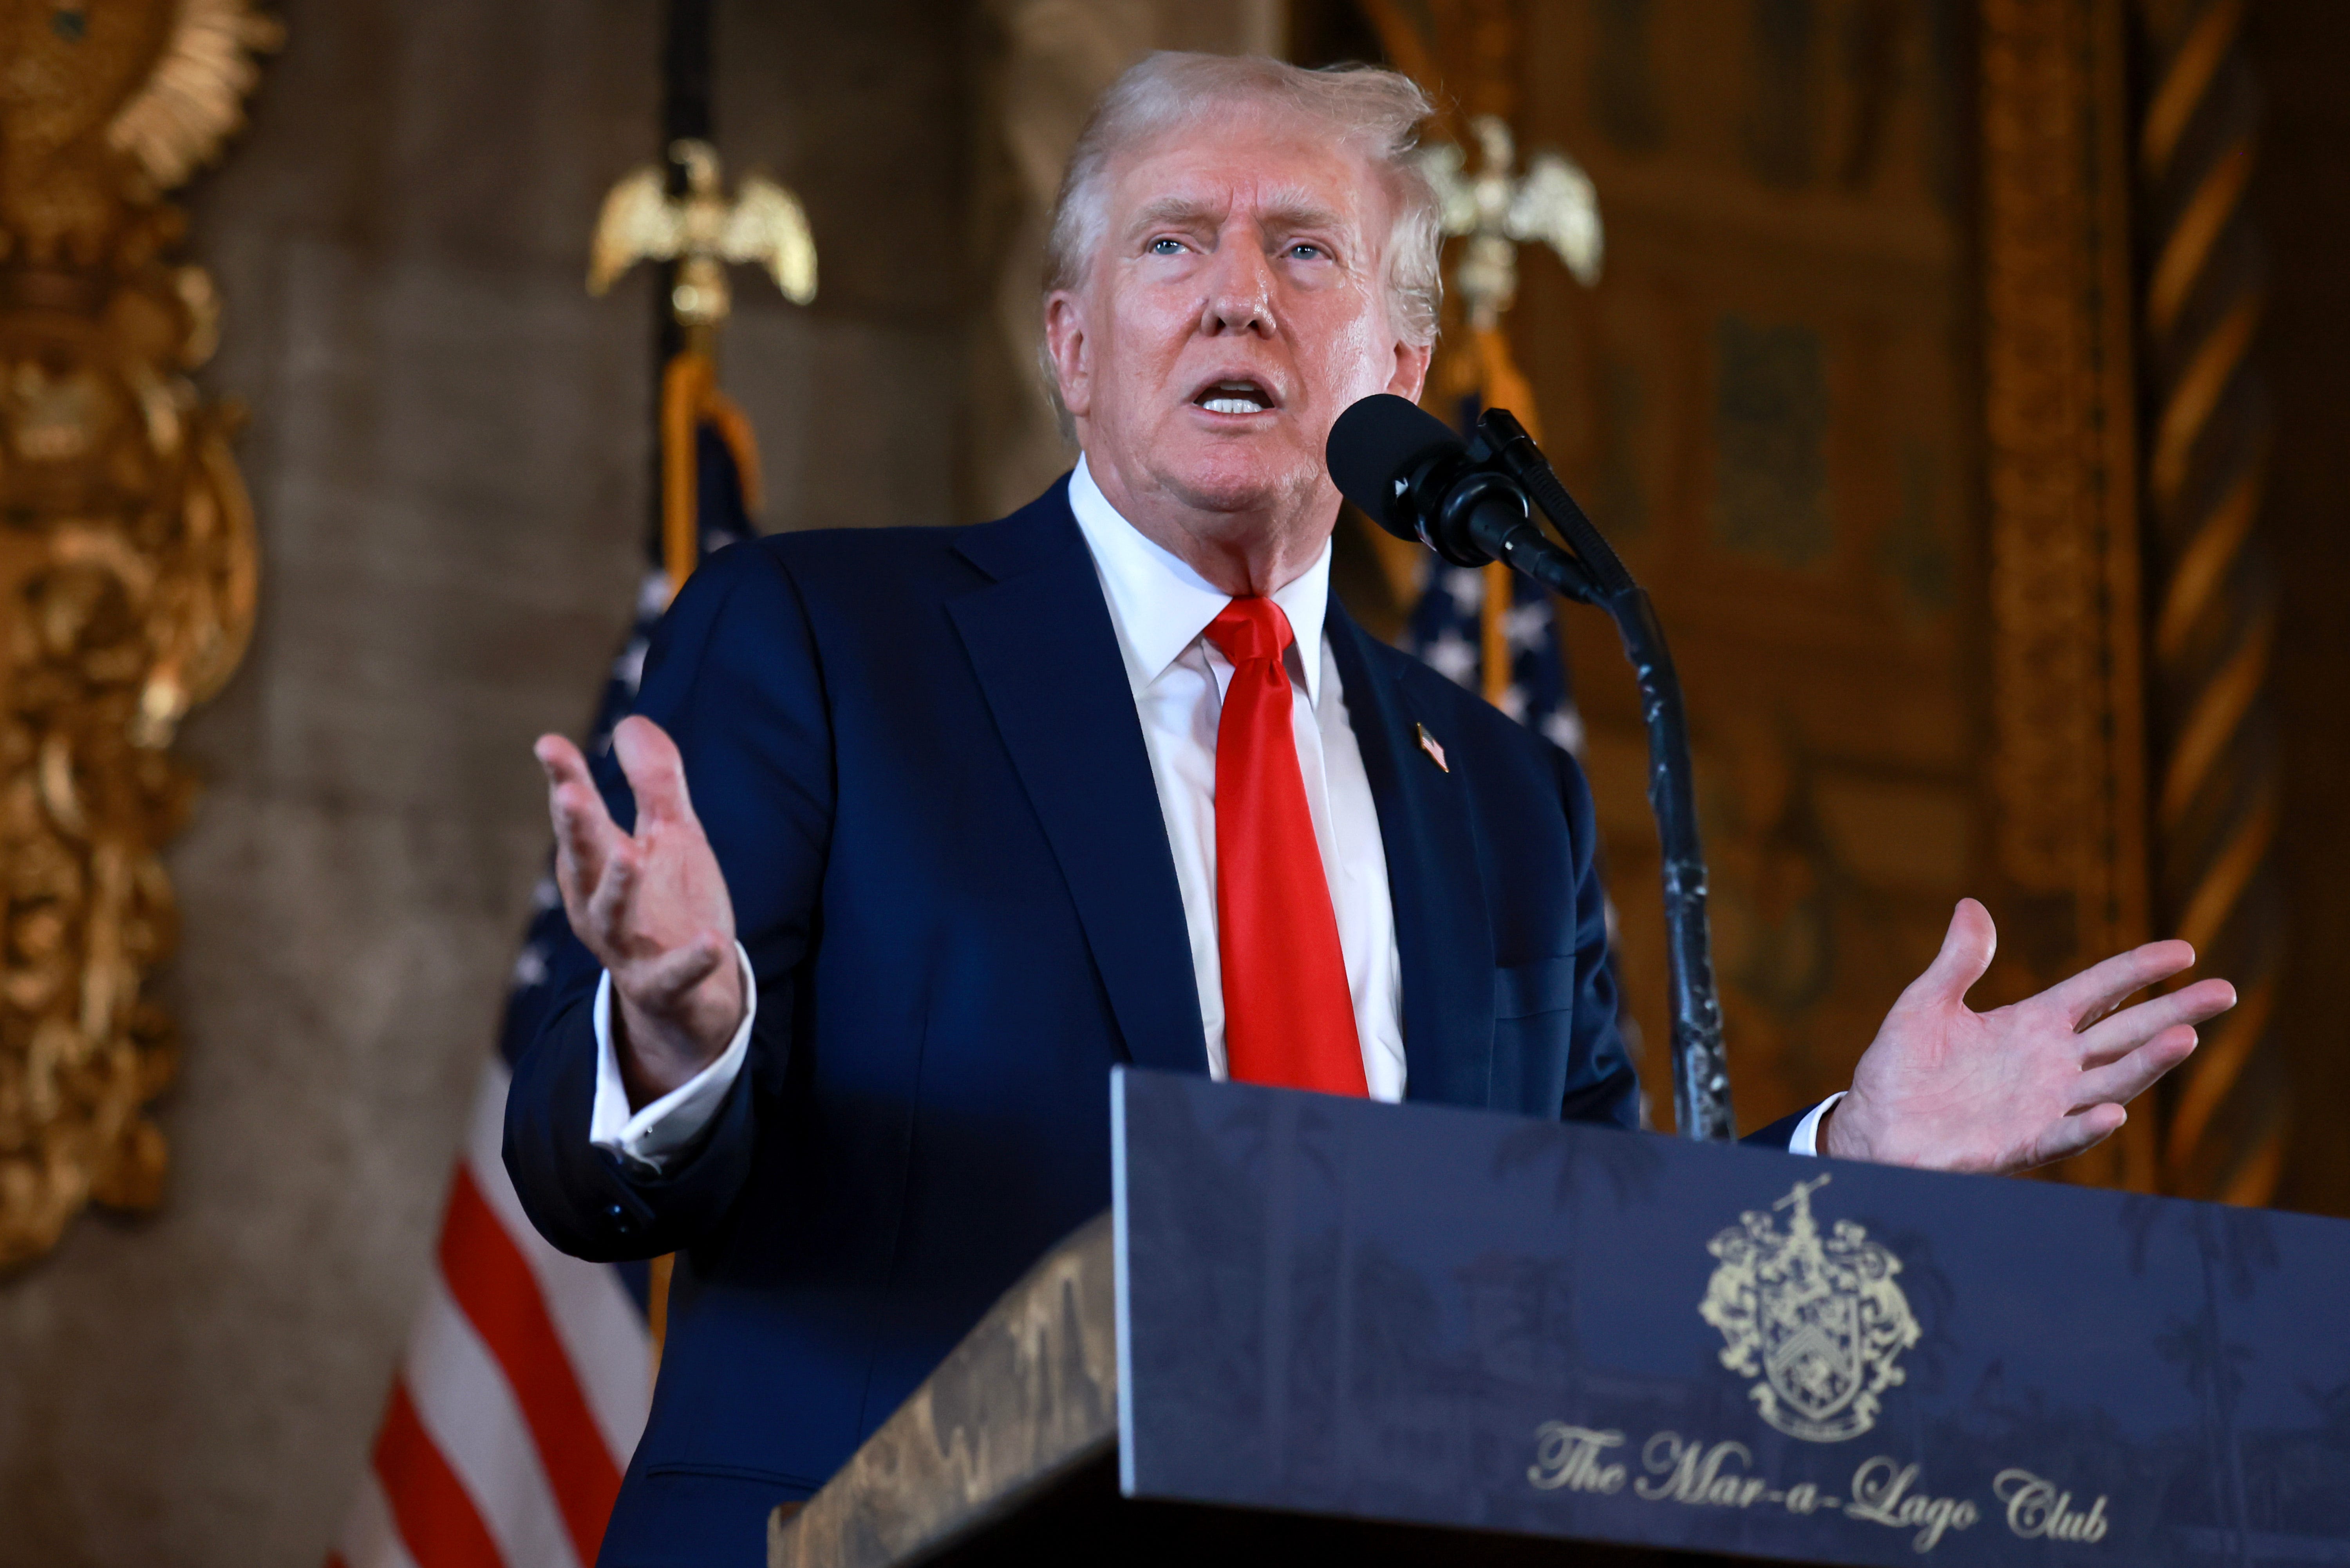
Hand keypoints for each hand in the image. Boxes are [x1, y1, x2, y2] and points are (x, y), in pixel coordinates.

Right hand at [535, 716, 743, 1105]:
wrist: (691, 994)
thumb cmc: (671, 903)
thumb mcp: (670, 836)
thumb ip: (654, 782)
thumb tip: (631, 720)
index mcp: (595, 865)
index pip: (578, 817)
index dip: (565, 780)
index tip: (550, 743)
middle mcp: (599, 905)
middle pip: (584, 862)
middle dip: (576, 829)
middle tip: (570, 792)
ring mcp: (628, 948)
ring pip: (614, 917)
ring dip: (619, 886)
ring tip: (632, 855)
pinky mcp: (662, 986)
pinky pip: (674, 975)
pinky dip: (692, 960)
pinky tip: (713, 943)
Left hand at [1823, 898, 2235, 1173]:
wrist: (1872, 1124)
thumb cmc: (1901, 1067)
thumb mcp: (1926, 1002)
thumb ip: (1957, 961)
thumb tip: (1971, 905)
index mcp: (2032, 1024)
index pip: (2099, 990)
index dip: (2138, 969)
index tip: (2184, 950)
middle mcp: (2051, 1064)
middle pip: (2124, 1033)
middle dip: (2173, 1013)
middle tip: (2223, 992)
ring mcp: (2042, 1105)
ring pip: (2110, 1082)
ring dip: (2147, 1064)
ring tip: (2186, 1038)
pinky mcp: (2019, 1144)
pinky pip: (2063, 1135)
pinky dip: (2087, 1126)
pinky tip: (2113, 1112)